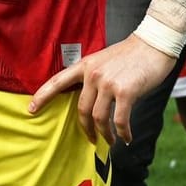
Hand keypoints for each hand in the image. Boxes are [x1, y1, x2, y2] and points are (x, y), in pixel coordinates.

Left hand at [28, 33, 176, 142]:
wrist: (154, 45)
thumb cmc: (130, 55)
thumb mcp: (103, 61)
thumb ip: (93, 77)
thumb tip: (90, 100)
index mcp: (85, 65)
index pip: (57, 82)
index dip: (42, 96)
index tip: (31, 109)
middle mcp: (93, 74)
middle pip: (81, 109)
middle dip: (85, 128)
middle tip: (92, 140)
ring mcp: (108, 83)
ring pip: (99, 118)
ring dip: (105, 134)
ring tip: (111, 141)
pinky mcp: (126, 91)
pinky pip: (120, 119)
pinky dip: (123, 132)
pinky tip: (127, 137)